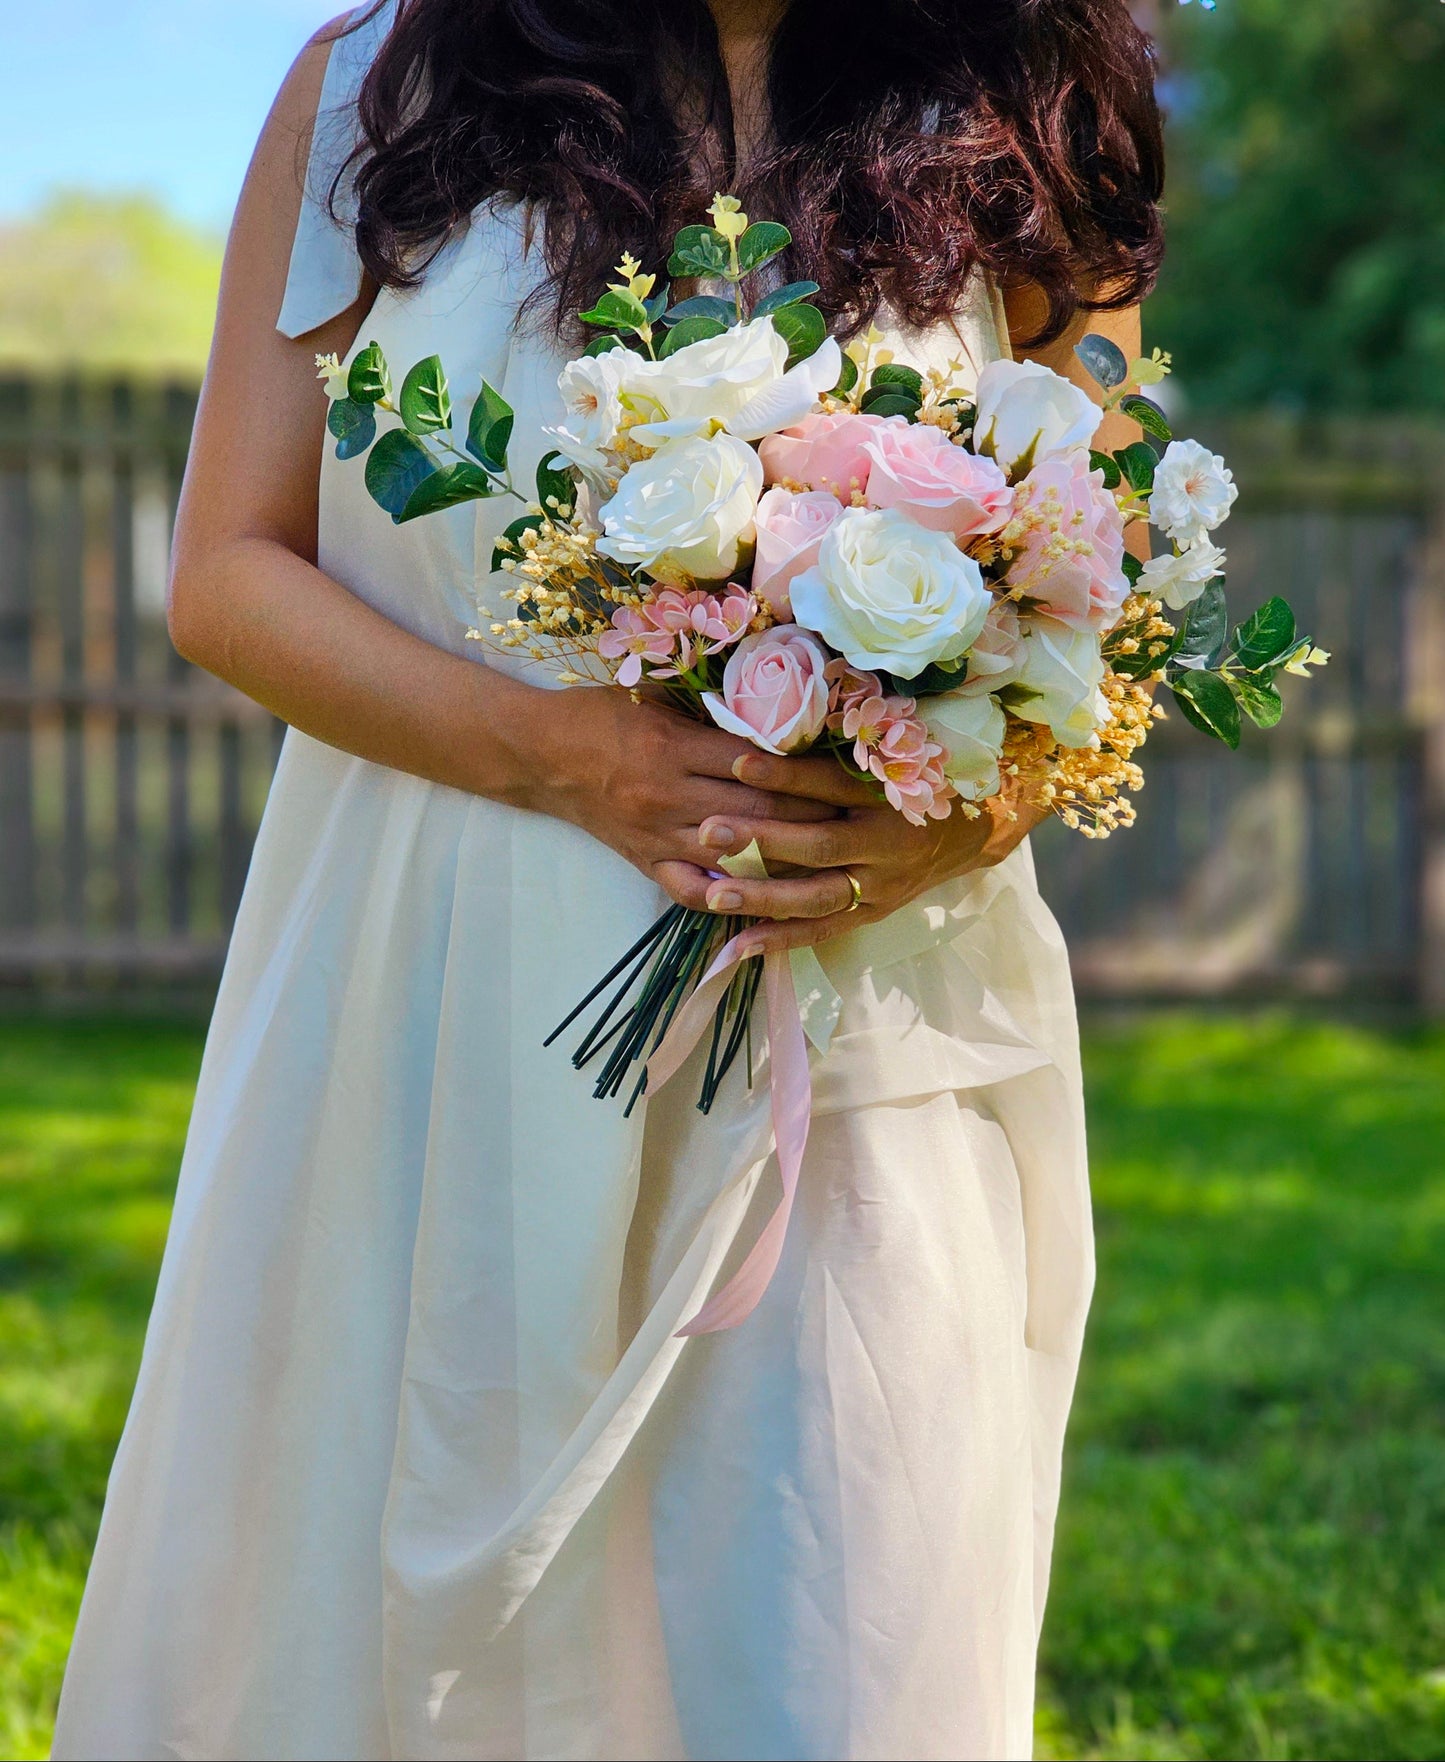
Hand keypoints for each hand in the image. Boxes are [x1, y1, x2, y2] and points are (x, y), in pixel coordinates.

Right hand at [530, 688, 840, 909]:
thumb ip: (710, 708)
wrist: (540, 754)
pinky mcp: (645, 861)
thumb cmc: (600, 714)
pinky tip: (768, 900)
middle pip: (757, 814)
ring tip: (830, 859)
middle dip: (811, 819)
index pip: (757, 766)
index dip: (806, 774)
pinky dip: (731, 898)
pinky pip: (693, 890)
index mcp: (674, 747)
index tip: (846, 775)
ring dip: (784, 860)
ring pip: (734, 857)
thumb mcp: (655, 696)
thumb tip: (776, 711)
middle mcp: (669, 795)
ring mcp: (657, 835)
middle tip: (856, 821)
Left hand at [692, 750, 1046, 954]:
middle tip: (709, 830)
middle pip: (820, 844)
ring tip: (715, 895)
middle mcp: (886, 842)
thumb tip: (768, 722)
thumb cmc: (916, 778)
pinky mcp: (875, 913)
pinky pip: (825, 930)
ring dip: (765, 897)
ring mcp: (882, 885)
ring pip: (819, 896)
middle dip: (762, 839)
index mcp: (888, 793)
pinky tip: (740, 944)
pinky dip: (782, 939)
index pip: (831, 783)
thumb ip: (837, 746)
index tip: (736, 762)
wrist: (974, 828)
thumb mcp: (889, 753)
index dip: (785, 775)